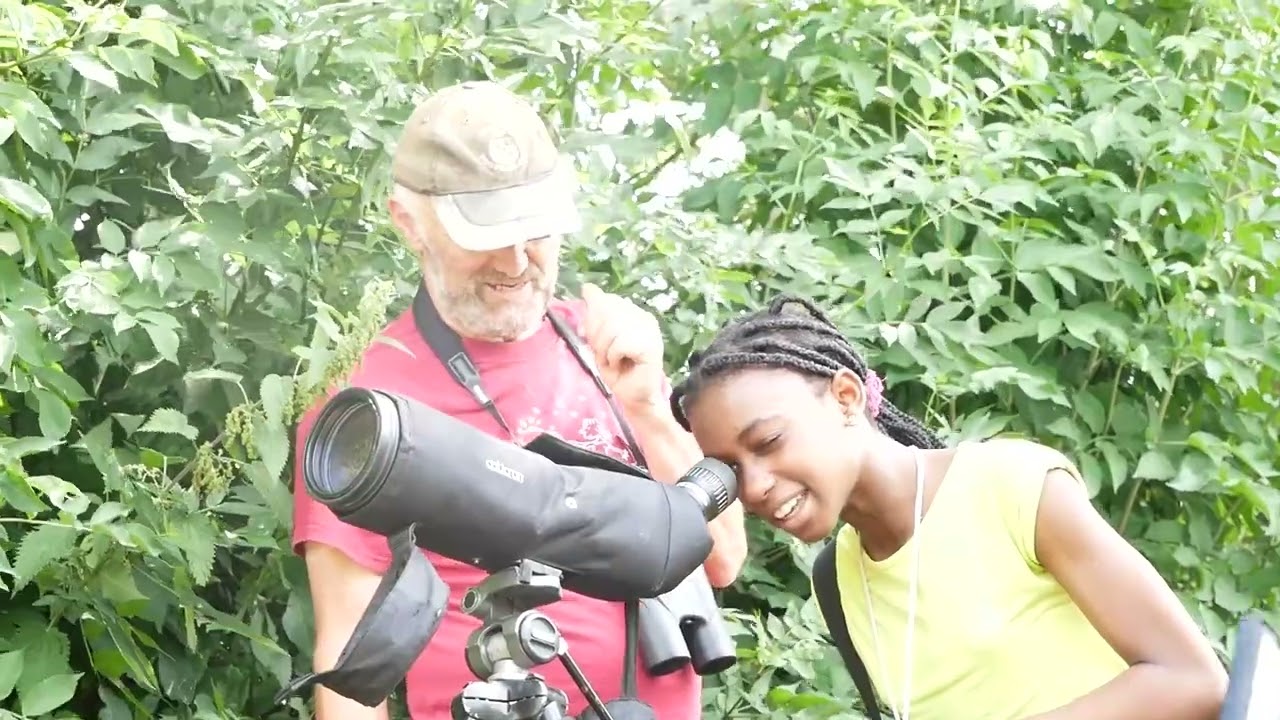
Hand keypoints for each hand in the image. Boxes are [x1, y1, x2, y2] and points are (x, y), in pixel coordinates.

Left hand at [579, 283, 666, 412]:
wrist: (634, 396)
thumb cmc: (617, 371)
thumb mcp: (599, 340)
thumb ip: (595, 316)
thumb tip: (587, 287)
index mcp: (632, 312)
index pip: (605, 301)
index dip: (594, 322)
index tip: (595, 341)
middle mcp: (643, 316)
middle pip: (606, 312)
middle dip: (598, 338)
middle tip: (606, 356)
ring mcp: (649, 329)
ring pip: (612, 327)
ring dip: (605, 350)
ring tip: (613, 361)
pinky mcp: (651, 344)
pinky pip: (620, 343)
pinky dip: (613, 357)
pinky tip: (622, 365)